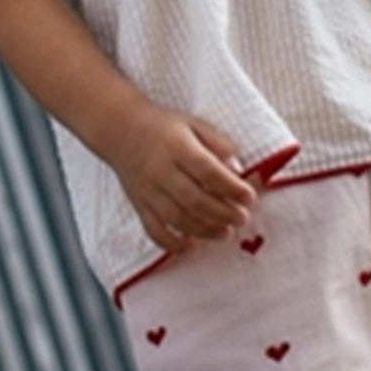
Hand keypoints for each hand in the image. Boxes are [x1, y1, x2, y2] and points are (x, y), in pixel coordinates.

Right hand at [104, 104, 257, 253]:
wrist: (120, 129)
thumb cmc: (163, 126)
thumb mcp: (193, 124)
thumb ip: (218, 143)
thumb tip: (239, 169)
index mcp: (177, 146)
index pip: (207, 170)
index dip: (231, 187)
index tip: (249, 197)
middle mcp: (161, 170)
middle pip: (194, 199)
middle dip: (222, 213)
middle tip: (242, 218)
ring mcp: (148, 190)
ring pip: (177, 218)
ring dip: (204, 230)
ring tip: (226, 233)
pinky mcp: (139, 205)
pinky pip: (154, 230)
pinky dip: (172, 243)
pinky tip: (191, 246)